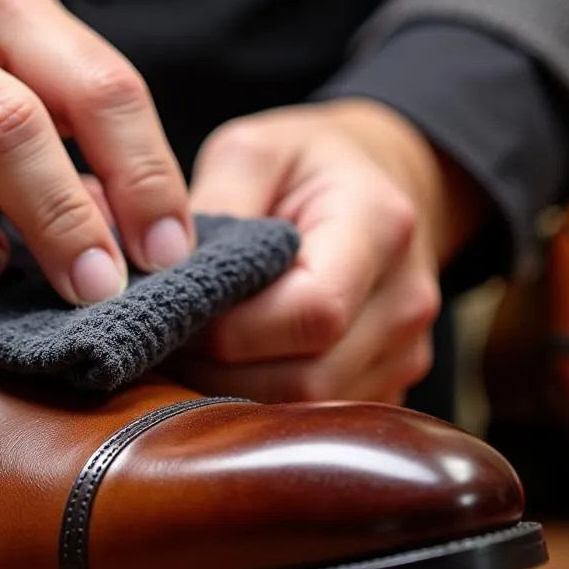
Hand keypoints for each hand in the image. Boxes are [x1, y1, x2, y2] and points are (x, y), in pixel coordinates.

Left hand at [176, 99, 487, 404]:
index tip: (170, 314)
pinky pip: (317, 418)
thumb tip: (168, 273)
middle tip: (161, 345)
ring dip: (234, 395)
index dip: (229, 329)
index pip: (310, 311)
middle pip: (308, 376)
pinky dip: (263, 406)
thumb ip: (218, 205)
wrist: (379, 183)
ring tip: (186, 356)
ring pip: (308, 408)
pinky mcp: (390, 382)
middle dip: (219, 371)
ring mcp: (406, 350)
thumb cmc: (306, 163)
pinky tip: (225, 369)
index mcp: (380, 225)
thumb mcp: (254, 151)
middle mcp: (406, 299)